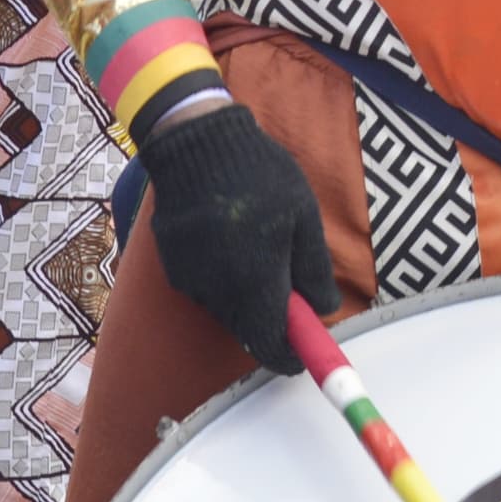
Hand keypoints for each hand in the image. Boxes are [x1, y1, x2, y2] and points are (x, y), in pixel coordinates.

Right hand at [134, 98, 334, 372]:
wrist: (195, 144)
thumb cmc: (260, 176)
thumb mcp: (303, 217)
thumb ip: (314, 270)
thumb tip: (326, 309)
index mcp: (255, 283)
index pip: (271, 346)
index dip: (290, 356)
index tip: (303, 353)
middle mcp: (218, 293)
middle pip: (249, 331)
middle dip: (271, 322)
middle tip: (290, 290)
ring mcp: (191, 282)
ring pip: (228, 311)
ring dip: (248, 298)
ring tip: (259, 250)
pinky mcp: (174, 269)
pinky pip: (207, 290)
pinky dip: (224, 280)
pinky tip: (231, 243)